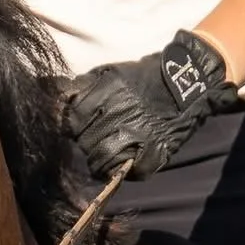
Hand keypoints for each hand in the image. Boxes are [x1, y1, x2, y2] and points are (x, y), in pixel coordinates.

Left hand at [64, 29, 228, 179]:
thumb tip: (58, 98)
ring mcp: (137, 135)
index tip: (78, 127)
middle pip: (84, 142)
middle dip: (85, 143)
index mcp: (105, 95)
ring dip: (99, 161)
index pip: (74, 119)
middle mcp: (118, 115)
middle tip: (93, 140)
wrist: (186, 79)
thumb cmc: (144, 77)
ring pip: (101, 160)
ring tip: (103, 157)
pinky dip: (122, 171)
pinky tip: (122, 164)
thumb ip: (83, 86)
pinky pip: (129, 171)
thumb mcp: (110, 72)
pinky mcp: (154, 151)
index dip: (73, 126)